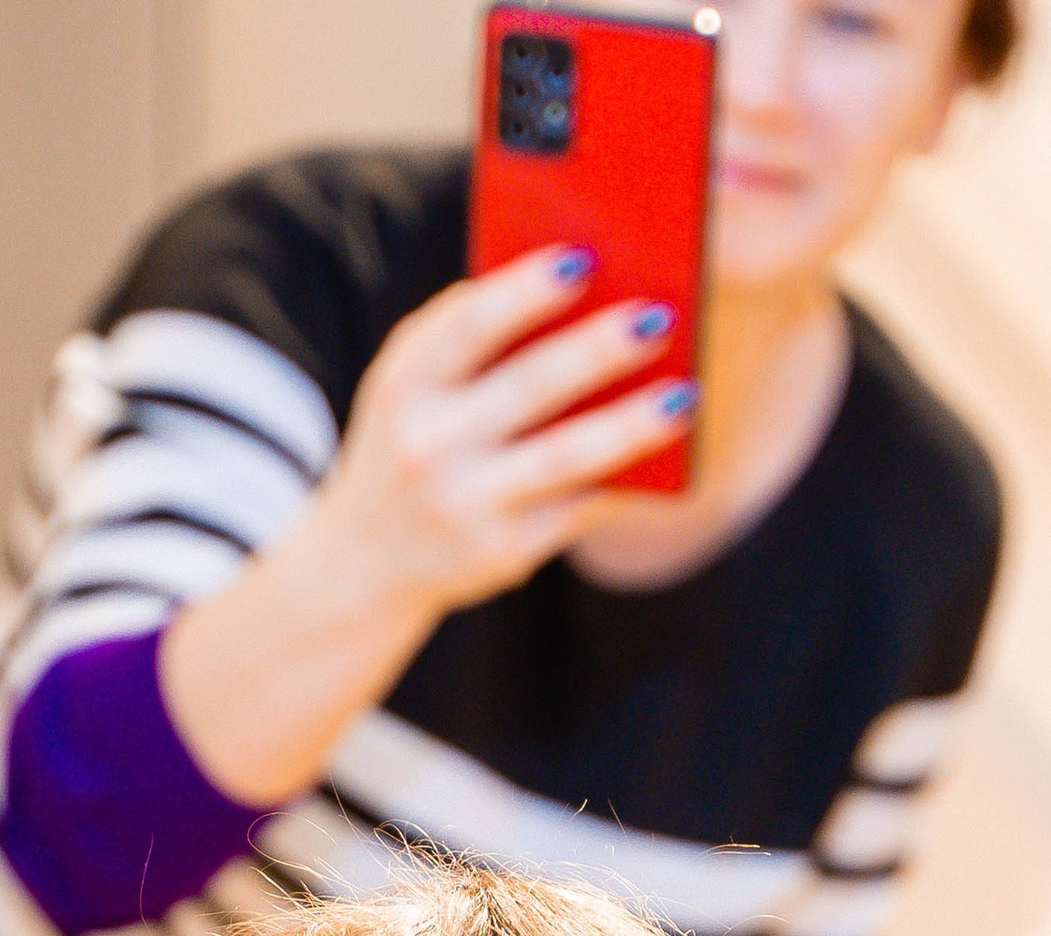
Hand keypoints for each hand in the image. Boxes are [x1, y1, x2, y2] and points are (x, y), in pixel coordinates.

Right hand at [159, 245, 696, 805]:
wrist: (365, 561)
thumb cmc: (410, 440)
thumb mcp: (411, 383)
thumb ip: (468, 336)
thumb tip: (580, 288)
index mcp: (405, 381)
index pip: (469, 325)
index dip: (526, 292)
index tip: (583, 259)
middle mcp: (429, 444)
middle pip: (529, 386)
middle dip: (597, 350)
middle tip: (658, 318)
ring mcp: (466, 504)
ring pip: (565, 457)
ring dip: (631, 425)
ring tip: (685, 397)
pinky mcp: (502, 554)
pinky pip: (579, 507)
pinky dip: (626, 478)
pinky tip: (667, 453)